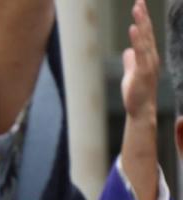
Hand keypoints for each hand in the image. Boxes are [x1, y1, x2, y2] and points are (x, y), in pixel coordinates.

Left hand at [121, 0, 159, 122]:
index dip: (143, 20)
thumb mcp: (131, 73)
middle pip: (147, 33)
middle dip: (143, 16)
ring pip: (145, 39)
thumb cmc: (137, 93)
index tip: (139, 5)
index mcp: (148, 56)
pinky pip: (141, 52)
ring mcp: (149, 63)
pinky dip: (137, 39)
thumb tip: (128, 51)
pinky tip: (133, 28)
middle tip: (139, 0)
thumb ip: (131, 61)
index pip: (145, 35)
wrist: (141, 109)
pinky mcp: (143, 71)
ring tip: (137, 8)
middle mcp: (151, 57)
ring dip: (141, 23)